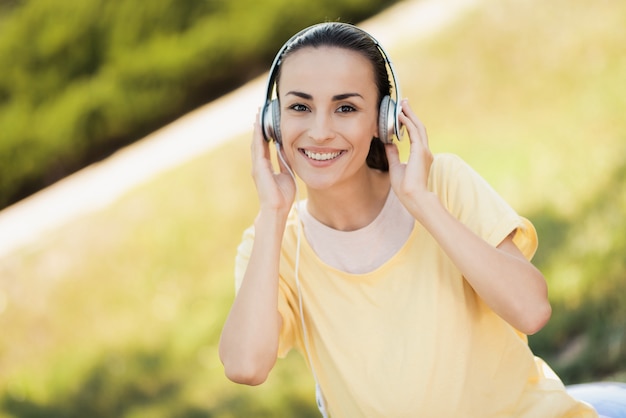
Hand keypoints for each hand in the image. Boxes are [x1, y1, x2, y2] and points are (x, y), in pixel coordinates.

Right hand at [250, 113, 295, 215]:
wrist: (277, 208)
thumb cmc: (282, 196)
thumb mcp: (286, 174)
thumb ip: (284, 162)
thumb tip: (286, 150)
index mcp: (265, 167)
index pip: (264, 146)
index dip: (264, 134)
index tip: (265, 122)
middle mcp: (258, 165)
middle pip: (257, 141)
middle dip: (258, 127)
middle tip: (259, 112)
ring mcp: (257, 165)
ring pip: (256, 142)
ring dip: (257, 128)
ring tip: (257, 115)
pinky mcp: (258, 167)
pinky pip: (258, 147)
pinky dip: (258, 136)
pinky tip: (259, 126)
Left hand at [384, 99, 433, 213]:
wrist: (414, 197)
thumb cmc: (406, 187)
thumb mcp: (396, 167)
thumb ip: (393, 154)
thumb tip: (389, 143)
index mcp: (421, 156)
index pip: (415, 134)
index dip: (410, 122)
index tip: (403, 113)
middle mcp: (425, 151)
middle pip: (418, 127)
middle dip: (411, 114)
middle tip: (404, 102)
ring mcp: (424, 151)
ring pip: (417, 127)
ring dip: (410, 114)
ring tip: (402, 104)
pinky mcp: (420, 151)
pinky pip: (414, 132)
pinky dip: (408, 122)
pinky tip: (401, 115)